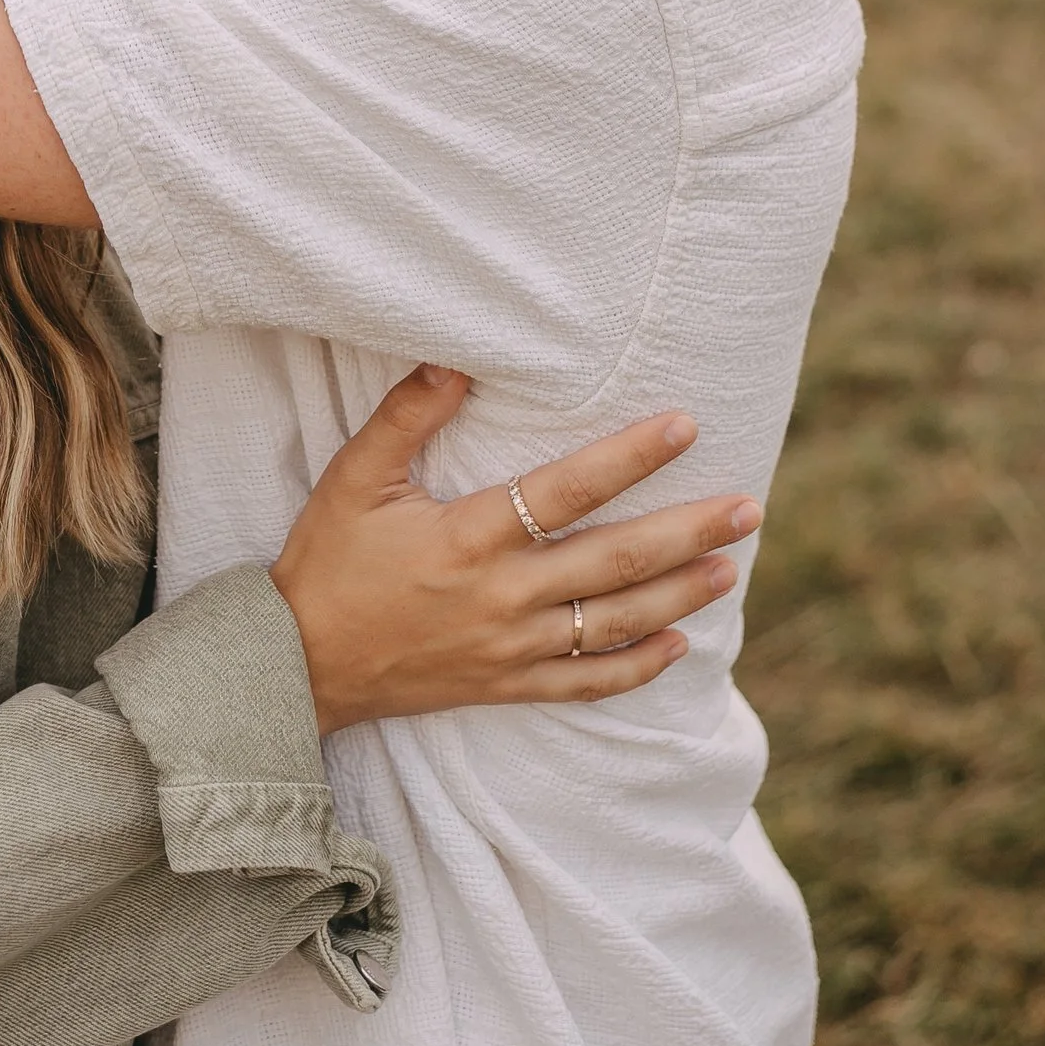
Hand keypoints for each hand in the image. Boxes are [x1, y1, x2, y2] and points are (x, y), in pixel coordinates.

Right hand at [269, 371, 760, 730]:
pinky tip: (678, 646)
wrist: (297, 664)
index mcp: (467, 537)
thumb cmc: (327, 562)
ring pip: (614, 622)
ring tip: (730, 566)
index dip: (629, 457)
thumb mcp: (354, 478)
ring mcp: (509, 648)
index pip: (566, 490)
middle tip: (748, 507)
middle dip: (687, 532)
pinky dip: (637, 666)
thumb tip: (455, 359)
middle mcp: (501, 595)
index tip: (683, 427)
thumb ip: (406, 417)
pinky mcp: (506, 686)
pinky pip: (587, 682)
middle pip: (614, 561)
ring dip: (679, 595)